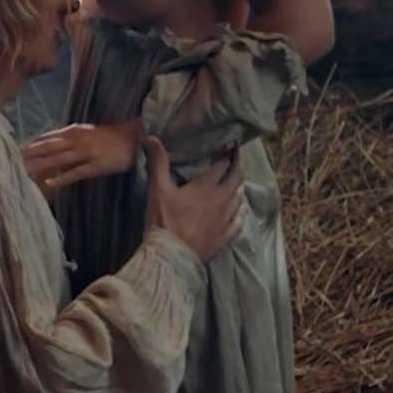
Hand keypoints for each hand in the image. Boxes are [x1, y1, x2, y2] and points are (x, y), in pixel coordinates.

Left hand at [23, 121, 140, 192]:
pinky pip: (75, 173)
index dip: (29, 145)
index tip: (13, 152)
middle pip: (47, 148)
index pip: (45, 138)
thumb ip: (67, 138)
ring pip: (58, 160)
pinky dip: (61, 178)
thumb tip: (48, 145)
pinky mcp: (95, 166)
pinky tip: (49, 184)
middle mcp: (77, 140)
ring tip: (24, 173)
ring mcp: (86, 153)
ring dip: (40, 166)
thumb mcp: (85, 132)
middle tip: (12, 164)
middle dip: (29, 156)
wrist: (134, 138)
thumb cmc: (108, 137)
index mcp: (73, 131)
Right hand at [144, 138, 244, 261]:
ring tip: (236, 182)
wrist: (171, 256)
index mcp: (207, 186)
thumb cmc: (164, 220)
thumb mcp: (158, 189)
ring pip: (239, 198)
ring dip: (238, 187)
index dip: (228, 153)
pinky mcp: (226, 236)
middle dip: (237, 166)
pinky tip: (240, 210)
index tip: (229, 145)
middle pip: (236, 179)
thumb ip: (158, 162)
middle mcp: (222, 200)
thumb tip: (151, 137)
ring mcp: (226, 219)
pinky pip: (239, 221)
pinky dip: (241, 212)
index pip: (223, 164)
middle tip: (236, 159)